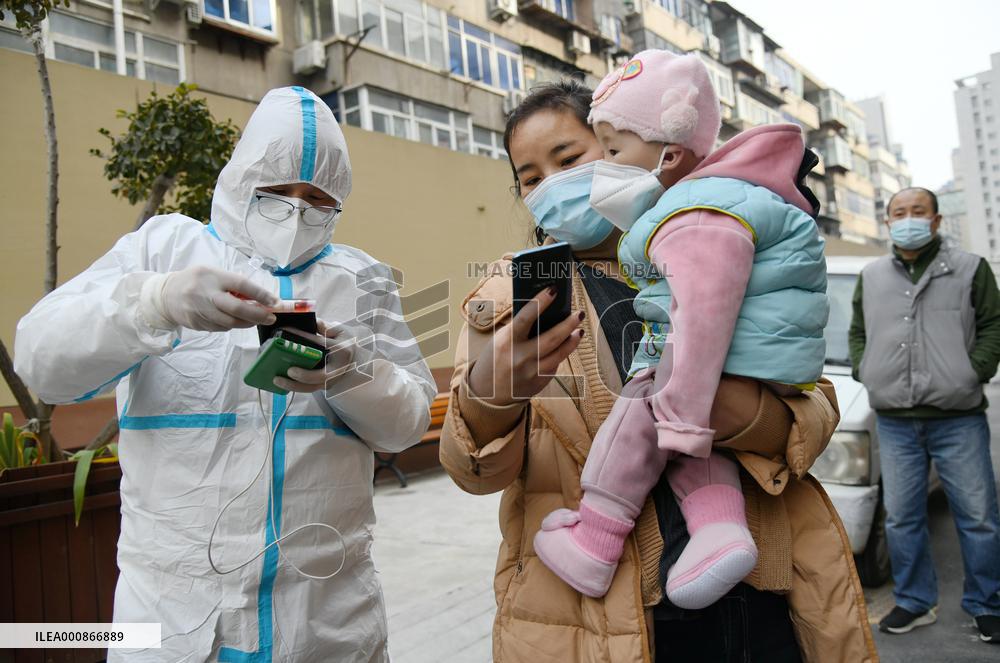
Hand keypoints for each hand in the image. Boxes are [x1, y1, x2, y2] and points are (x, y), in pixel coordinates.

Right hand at [156, 266, 278, 331]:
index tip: (275, 302)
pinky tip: (230, 319)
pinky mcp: (196, 323)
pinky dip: (230, 324)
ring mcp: (199, 310)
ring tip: (254, 318)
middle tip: (271, 318)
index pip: (241, 285)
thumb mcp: (213, 273)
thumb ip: (233, 284)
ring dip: (246, 322)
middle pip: (237, 309)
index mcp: (213, 277)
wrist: (165, 295)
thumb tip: (260, 298)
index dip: (260, 294)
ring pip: (230, 322)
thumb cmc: (196, 281)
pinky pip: (220, 328)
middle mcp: (205, 294)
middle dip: (258, 315)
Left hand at [273, 319, 356, 392]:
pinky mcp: (323, 386)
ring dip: (294, 385)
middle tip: (289, 371)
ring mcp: (331, 380)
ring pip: (312, 387)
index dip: (303, 337)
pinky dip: (294, 386)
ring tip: (276, 379)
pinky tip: (281, 382)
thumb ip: (325, 326)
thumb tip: (313, 323)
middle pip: (321, 376)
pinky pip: (308, 388)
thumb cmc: (344, 343)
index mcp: (342, 350)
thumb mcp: (339, 331)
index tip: (286, 331)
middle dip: (304, 375)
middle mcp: (338, 368)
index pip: (320, 343)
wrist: (352, 358)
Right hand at [467, 287, 583, 406]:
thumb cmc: (495, 359)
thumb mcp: (500, 341)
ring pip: (560, 353)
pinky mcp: (540, 383)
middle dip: (568, 324)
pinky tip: (564, 347)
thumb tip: (546, 313)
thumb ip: (520, 329)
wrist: (487, 394)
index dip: (541, 302)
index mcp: (506, 342)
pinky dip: (560, 354)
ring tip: (579, 330)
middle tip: (579, 313)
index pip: (526, 317)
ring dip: (572, 340)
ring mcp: (532, 372)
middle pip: (552, 338)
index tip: (553, 290)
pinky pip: (555, 365)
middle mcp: (520, 357)